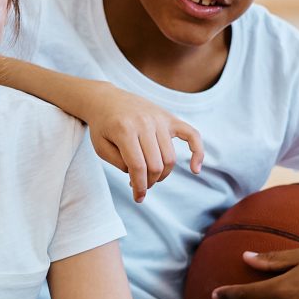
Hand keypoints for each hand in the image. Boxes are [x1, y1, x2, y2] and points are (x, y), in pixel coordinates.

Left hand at [82, 81, 203, 201]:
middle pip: (156, 165)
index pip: (138, 167)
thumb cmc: (102, 126)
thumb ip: (119, 164)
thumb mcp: (101, 147)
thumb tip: (141, 176)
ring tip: (151, 178)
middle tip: (141, 187)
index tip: (138, 198)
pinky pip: (192, 134)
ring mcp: (159, 119)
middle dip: (149, 182)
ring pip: (170, 157)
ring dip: (162, 175)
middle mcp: (145, 122)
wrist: (106, 100)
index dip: (140, 187)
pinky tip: (195, 169)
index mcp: (124, 130)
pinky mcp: (169, 117)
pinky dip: (198, 152)